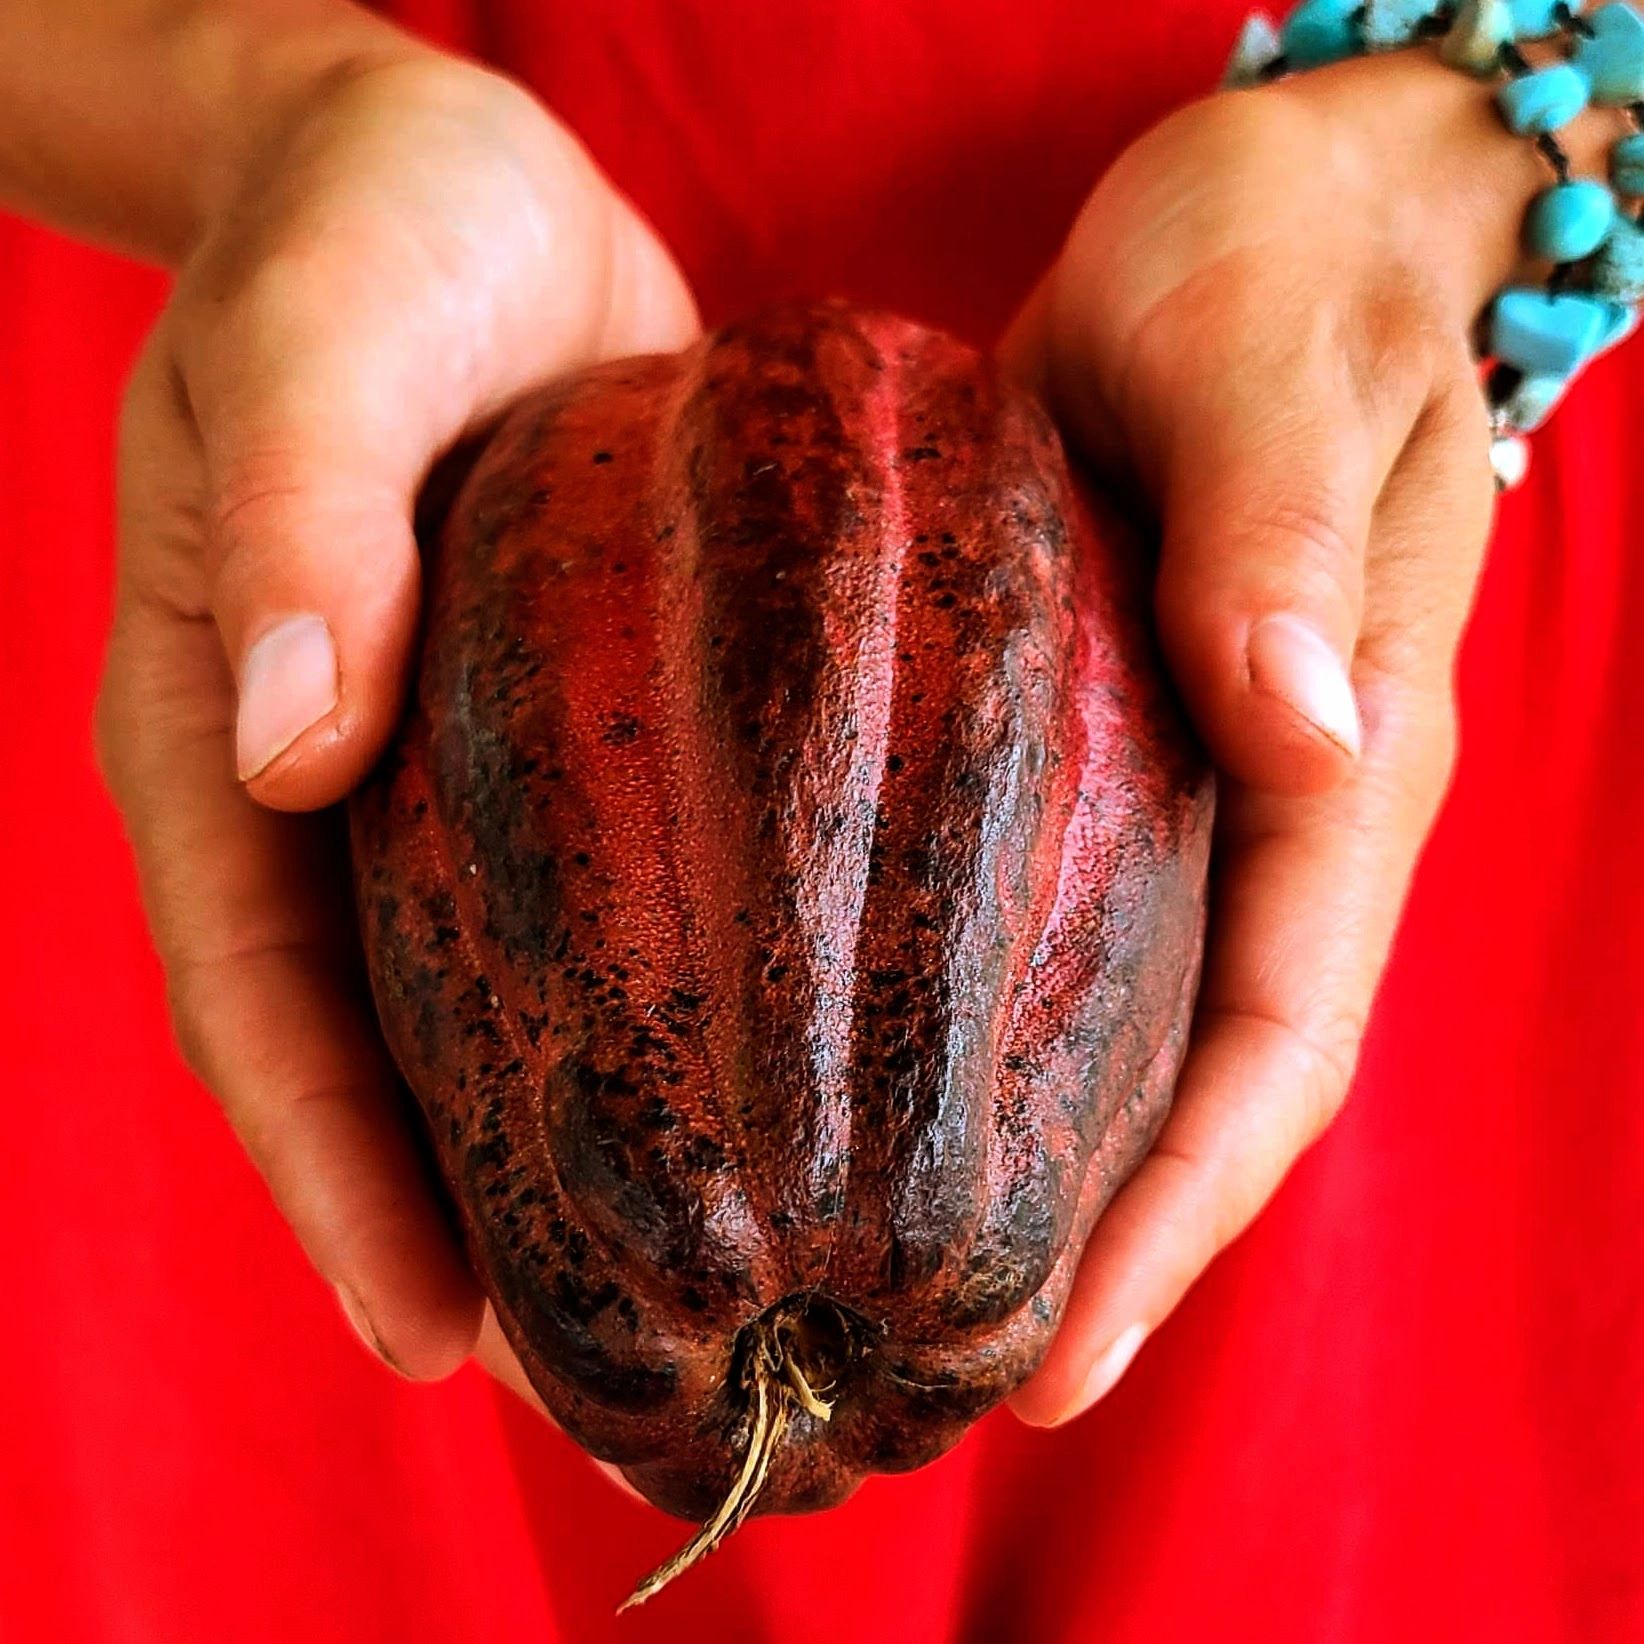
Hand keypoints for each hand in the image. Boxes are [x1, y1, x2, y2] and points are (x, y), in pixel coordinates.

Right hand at [96, 39, 697, 1376]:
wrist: (460, 182)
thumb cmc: (367, 235)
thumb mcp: (324, 337)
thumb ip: (298, 516)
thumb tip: (283, 735)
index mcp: (233, 741)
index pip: (269, 1011)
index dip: (341, 1185)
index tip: (439, 1341)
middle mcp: (345, 792)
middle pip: (400, 1062)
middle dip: (483, 1233)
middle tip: (607, 1392)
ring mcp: (464, 777)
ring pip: (515, 1012)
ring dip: (592, 1164)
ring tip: (708, 1307)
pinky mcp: (578, 733)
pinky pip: (620, 903)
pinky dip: (680, 1017)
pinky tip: (794, 1096)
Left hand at [1003, 48, 1565, 1422]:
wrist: (1275, 213)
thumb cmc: (1276, 264)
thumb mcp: (1266, 363)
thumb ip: (1282, 535)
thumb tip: (1310, 731)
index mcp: (1346, 759)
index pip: (1273, 1046)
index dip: (1173, 1220)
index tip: (1048, 1361)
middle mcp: (1282, 807)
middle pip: (1204, 1091)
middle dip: (1101, 1257)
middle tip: (940, 1393)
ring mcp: (1201, 791)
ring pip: (1136, 1037)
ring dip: (1043, 1183)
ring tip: (902, 1306)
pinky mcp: (1118, 743)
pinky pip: (1070, 938)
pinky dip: (997, 1046)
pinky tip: (882, 1100)